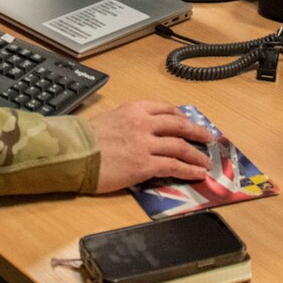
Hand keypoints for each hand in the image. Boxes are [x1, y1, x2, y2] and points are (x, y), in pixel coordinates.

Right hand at [87, 102, 213, 192]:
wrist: (75, 154)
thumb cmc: (86, 139)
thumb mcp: (110, 118)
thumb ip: (130, 121)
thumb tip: (144, 132)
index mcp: (134, 109)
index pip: (165, 109)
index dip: (181, 116)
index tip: (189, 121)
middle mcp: (143, 123)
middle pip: (178, 125)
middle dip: (196, 131)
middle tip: (208, 138)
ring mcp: (145, 144)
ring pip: (180, 146)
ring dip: (196, 154)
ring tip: (205, 160)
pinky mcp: (144, 165)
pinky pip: (173, 166)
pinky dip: (189, 169)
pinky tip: (197, 173)